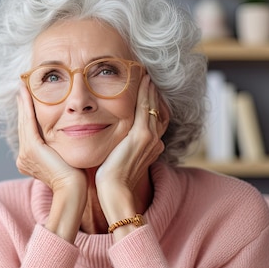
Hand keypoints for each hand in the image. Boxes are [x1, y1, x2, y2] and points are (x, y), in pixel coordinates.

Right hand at [16, 84, 86, 240]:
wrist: (73, 191)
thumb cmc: (77, 179)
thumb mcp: (66, 159)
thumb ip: (62, 148)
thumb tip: (70, 137)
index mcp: (30, 160)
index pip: (29, 132)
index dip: (28, 114)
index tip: (28, 97)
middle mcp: (24, 157)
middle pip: (24, 125)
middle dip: (23, 105)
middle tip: (23, 86)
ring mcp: (25, 153)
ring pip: (24, 121)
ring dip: (23, 102)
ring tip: (23, 86)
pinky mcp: (31, 149)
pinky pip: (28, 122)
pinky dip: (26, 106)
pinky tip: (25, 92)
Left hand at [95, 75, 169, 220]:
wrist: (115, 192)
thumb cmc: (111, 181)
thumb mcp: (118, 160)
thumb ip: (119, 148)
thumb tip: (111, 143)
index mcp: (151, 147)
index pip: (155, 120)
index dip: (152, 104)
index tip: (146, 91)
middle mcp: (155, 141)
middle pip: (158, 110)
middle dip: (153, 93)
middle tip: (148, 77)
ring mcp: (150, 137)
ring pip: (153, 105)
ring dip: (150, 89)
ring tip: (146, 75)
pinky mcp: (142, 136)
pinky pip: (146, 106)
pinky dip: (145, 92)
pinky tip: (143, 80)